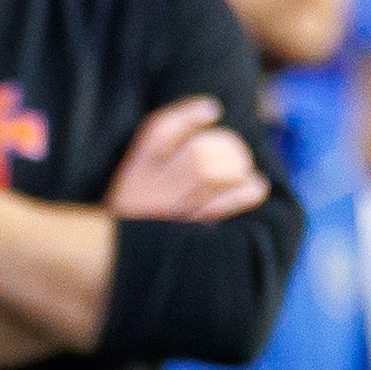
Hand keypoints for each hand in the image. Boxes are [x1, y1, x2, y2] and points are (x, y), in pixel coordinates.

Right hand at [106, 98, 266, 222]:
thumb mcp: (132, 182)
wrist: (114, 260)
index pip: (159, 131)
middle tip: (236, 149)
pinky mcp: (190, 234)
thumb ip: (157, 155)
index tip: (212, 109)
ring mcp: (170, 212)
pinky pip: (223, 207)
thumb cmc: (134, 215)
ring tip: (245, 168)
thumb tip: (209, 114)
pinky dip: (245, 193)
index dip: (189, 115)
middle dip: (224, 144)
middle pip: (193, 152)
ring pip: (208, 174)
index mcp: (133, 172)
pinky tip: (256, 186)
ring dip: (236, 166)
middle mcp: (150, 189)